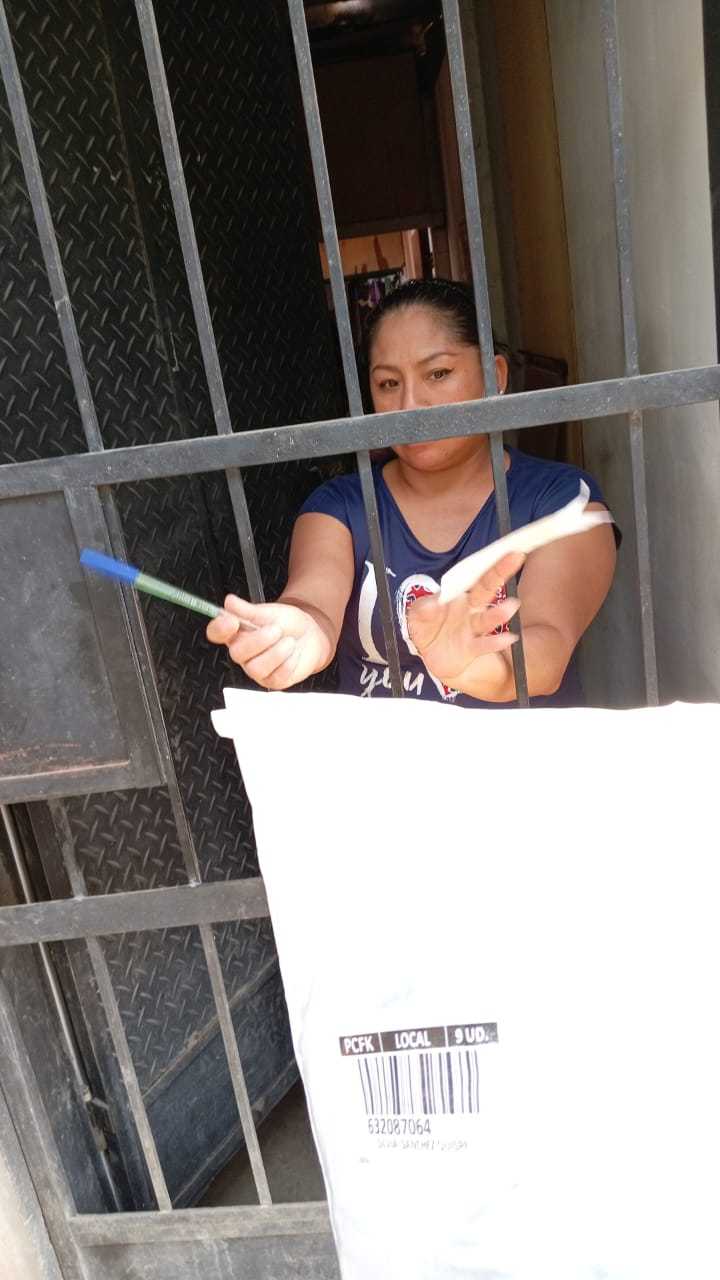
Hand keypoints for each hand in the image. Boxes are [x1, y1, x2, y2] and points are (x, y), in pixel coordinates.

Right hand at [206, 595, 331, 689]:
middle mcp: (244, 654)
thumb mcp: (268, 612)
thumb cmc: (286, 624)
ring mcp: (258, 669)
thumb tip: (229, 602)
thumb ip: (247, 609)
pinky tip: (293, 654)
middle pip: (237, 653)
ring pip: (256, 668)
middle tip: (276, 629)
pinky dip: (289, 662)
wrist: (310, 635)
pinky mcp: (274, 681)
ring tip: (289, 642)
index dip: (219, 629)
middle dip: (259, 640)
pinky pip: (276, 676)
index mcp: (237, 634)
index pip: (216, 633)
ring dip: (276, 652)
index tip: (232, 621)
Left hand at [407, 552, 524, 692]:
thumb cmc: (427, 625)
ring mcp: (473, 629)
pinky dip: (495, 642)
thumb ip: (423, 607)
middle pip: (487, 588)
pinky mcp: (472, 649)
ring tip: (511, 605)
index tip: (507, 548)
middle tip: (515, 556)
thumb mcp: (418, 614)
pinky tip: (508, 638)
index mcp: (460, 595)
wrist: (427, 654)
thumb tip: (433, 603)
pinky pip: (484, 645)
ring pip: (487, 619)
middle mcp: (471, 609)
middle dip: (500, 572)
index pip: (476, 575)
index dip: (490, 562)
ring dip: (498, 613)